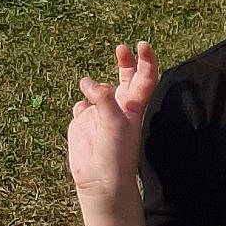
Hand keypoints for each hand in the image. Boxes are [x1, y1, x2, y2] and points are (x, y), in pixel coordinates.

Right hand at [67, 40, 159, 205]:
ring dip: (92, 85)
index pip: (145, 79)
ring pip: (97, 89)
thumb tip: (87, 82)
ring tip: (88, 89)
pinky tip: (81, 115)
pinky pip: (80, 105)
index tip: (142, 44)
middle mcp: (119, 108)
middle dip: (125, 62)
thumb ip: (102, 99)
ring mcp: (100, 114)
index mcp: (134, 107)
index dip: (146, 61)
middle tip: (121, 47)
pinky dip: (79, 105)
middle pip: (125, 78)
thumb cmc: (116, 154)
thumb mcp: (114, 122)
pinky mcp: (82, 122)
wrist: (100, 180)